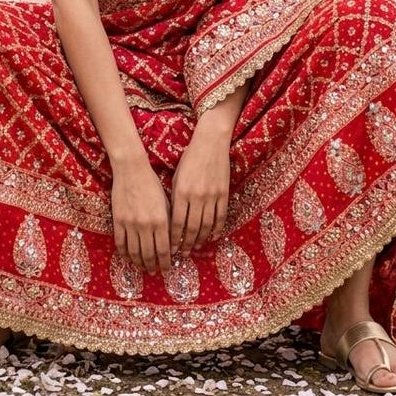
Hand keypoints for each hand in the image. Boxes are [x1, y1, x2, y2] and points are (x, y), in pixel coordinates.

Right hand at [111, 159, 171, 275]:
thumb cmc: (152, 184)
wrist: (132, 170)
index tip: (167, 269)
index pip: (164, 250)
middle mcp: (145, 225)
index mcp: (161, 221)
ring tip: (143, 268)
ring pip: (134, 252)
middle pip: (148, 254)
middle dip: (152, 266)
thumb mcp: (166, 203)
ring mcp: (130, 224)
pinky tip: (129, 257)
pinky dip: (125, 254)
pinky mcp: (118, 221)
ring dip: (139, 263)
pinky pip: (120, 243)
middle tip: (154, 272)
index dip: (165, 263)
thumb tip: (172, 244)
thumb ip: (169, 223)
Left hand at [169, 126, 230, 255]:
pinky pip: (220, 217)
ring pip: (207, 225)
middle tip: (184, 253)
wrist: (210, 142)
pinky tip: (212, 237)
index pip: (177, 223)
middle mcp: (197, 196)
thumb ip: (175, 198)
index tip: (171, 248)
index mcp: (182, 192)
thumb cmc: (189, 159)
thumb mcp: (177, 177)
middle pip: (192, 228)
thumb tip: (173, 220)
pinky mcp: (224, 194)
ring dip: (201, 239)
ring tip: (196, 247)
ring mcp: (212, 196)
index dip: (174, 238)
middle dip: (187, 243)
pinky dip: (216, 230)